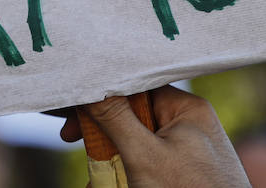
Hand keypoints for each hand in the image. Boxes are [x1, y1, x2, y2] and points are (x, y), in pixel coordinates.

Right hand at [63, 85, 250, 187]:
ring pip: (138, 145)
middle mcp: (189, 125)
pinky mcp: (185, 172)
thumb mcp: (144, 155)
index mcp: (186, 109)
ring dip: (113, 161)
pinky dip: (130, 176)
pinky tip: (116, 185)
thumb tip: (90, 87)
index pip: (137, 86)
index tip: (76, 117)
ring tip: (97, 180)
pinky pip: (150, 165)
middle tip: (75, 144)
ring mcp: (189, 151)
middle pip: (133, 118)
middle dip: (105, 137)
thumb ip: (115, 118)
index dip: (104, 98)